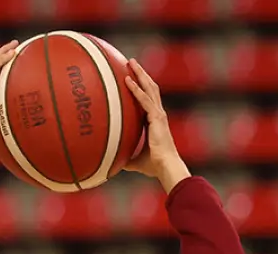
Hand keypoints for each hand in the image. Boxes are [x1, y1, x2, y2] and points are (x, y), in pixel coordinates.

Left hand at [122, 59, 190, 191]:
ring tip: (130, 62)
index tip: (132, 76)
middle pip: (150, 87)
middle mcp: (158, 114)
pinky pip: (144, 100)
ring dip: (139, 74)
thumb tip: (111, 162)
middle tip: (131, 62)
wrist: (165, 167)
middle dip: (141, 73)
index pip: (147, 98)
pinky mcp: (157, 118)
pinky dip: (136, 90)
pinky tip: (127, 80)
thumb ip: (124, 157)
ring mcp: (158, 114)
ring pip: (149, 88)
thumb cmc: (153, 166)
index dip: (141, 87)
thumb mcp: (135, 160)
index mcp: (154, 120)